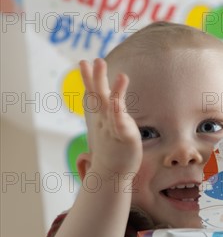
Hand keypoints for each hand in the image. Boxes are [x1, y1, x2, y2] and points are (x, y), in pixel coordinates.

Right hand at [79, 58, 141, 177]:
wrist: (112, 176)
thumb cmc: (114, 152)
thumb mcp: (110, 130)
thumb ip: (111, 116)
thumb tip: (111, 105)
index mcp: (102, 118)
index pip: (94, 95)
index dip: (89, 79)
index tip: (83, 62)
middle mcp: (105, 121)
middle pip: (99, 97)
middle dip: (96, 78)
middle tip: (94, 60)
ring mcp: (114, 128)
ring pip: (111, 107)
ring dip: (114, 89)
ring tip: (120, 74)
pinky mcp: (125, 138)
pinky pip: (120, 123)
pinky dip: (119, 113)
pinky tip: (118, 103)